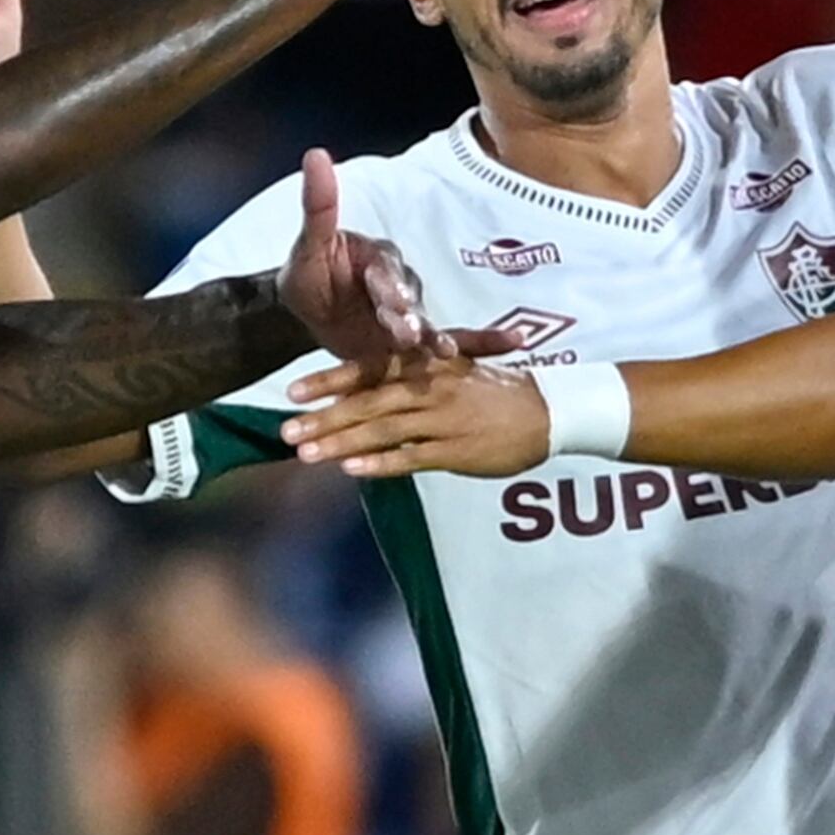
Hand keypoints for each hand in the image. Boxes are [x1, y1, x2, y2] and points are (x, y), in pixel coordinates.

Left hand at [275, 150, 522, 368]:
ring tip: (441, 351)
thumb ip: (318, 206)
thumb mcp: (308, 246)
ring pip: (421, 322)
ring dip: (430, 335)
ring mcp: (406, 312)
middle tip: (409, 331)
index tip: (391, 297)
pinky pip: (431, 343)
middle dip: (408, 314)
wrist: (307, 318)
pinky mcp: (408, 342)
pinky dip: (450, 345)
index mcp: (377, 257)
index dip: (389, 283)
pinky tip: (457, 354)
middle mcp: (399, 282)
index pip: (386, 269)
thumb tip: (316, 154)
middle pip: (407, 298)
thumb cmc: (307, 278)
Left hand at [280, 352, 551, 478]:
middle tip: (285, 430)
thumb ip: (414, 375)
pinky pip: (411, 457)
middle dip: (323, 417)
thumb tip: (370, 389)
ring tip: (306, 454)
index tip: (293, 391)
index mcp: (425, 365)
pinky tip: (351, 469)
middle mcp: (429, 387)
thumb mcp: (455, 369)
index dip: (328, 380)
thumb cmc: (496, 391)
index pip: (368, 369)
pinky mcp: (456, 450)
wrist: (549, 409)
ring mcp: (441, 419)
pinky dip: (380, 462)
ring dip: (341, 441)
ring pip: (382, 430)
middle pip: (367, 401)